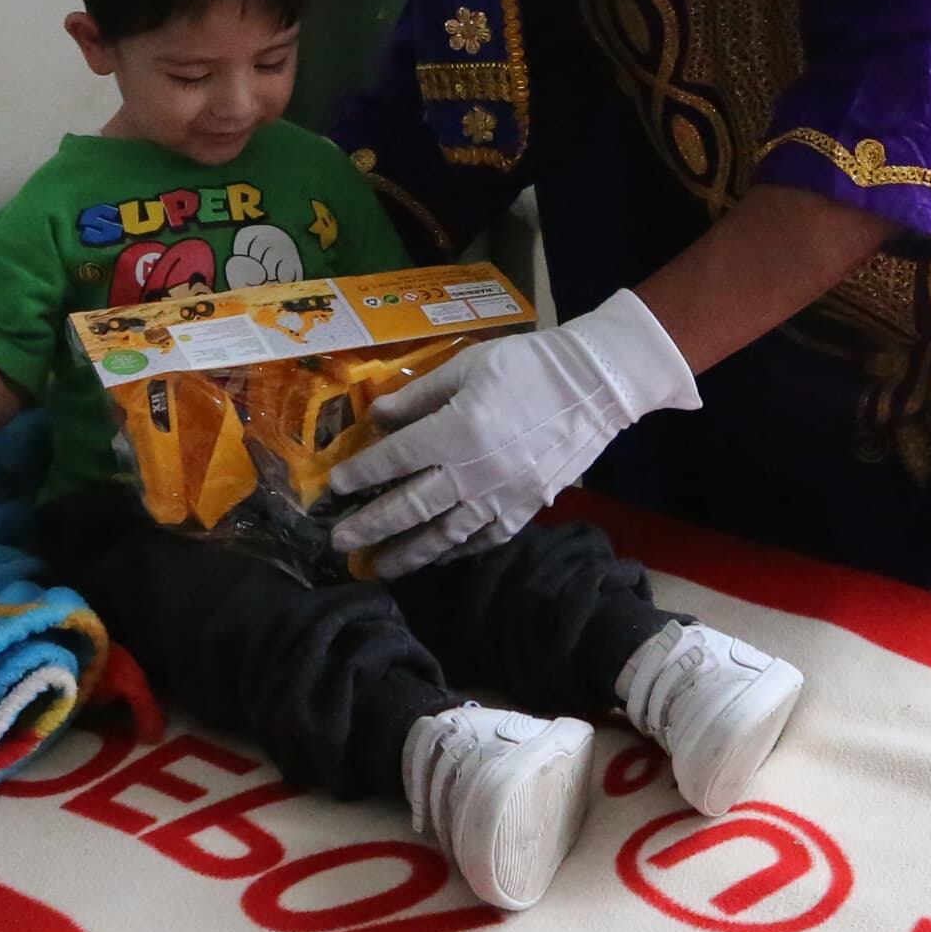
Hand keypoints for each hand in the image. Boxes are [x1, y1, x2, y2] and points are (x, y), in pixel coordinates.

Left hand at [324, 289, 700, 576]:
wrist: (595, 386)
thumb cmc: (527, 366)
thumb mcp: (467, 365)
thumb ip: (419, 396)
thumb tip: (378, 419)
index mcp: (455, 431)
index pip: (394, 460)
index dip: (361, 475)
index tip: (335, 487)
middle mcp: (472, 473)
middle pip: (409, 507)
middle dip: (370, 526)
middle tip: (339, 542)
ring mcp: (500, 498)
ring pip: (443, 535)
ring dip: (406, 553)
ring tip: (378, 566)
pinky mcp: (525, 509)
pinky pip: (482, 540)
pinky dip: (455, 552)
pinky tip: (436, 558)